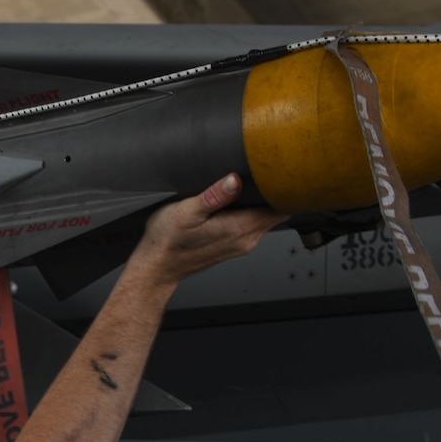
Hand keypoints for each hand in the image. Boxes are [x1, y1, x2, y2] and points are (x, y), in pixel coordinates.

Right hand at [131, 174, 287, 285]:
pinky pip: (252, 226)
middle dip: (271, 194)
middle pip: (276, 212)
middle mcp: (246, 239)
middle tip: (258, 175)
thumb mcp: (187, 212)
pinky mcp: (234, 246)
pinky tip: (231, 206)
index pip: (280, 208)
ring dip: (259, 204)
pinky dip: (248, 214)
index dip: (282, 190)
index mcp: (239, 228)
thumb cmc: (167, 241)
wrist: (157, 266)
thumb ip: (214, 196)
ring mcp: (241, 244)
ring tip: (242, 189)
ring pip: (264, 219)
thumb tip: (235, 180)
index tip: (276, 175)